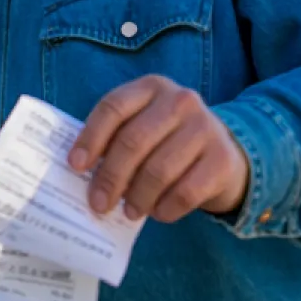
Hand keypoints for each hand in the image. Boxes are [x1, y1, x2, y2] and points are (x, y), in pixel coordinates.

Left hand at [66, 75, 250, 221]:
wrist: (224, 153)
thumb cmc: (168, 141)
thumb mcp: (144, 126)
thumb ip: (116, 139)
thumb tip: (83, 174)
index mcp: (151, 87)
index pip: (113, 108)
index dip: (91, 138)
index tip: (76, 166)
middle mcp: (180, 101)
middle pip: (133, 141)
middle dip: (110, 178)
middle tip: (99, 203)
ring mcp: (205, 128)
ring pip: (158, 170)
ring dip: (138, 198)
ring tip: (130, 211)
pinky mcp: (222, 160)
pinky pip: (185, 192)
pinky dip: (165, 209)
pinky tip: (158, 212)